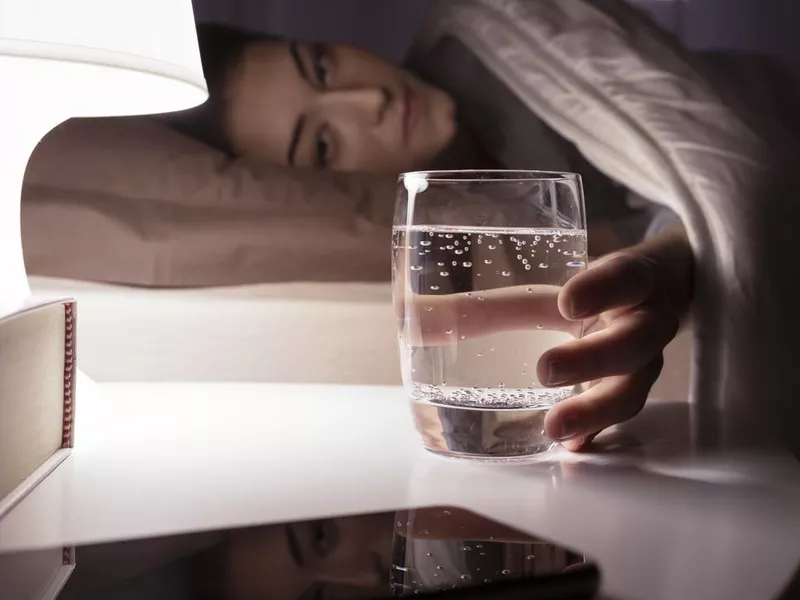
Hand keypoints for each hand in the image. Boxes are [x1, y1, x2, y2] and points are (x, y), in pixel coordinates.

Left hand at [396, 224, 692, 450]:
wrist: (653, 301)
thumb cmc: (588, 292)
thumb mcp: (547, 288)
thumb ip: (486, 305)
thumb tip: (412, 318)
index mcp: (631, 282)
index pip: (626, 276)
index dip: (602, 288)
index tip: (567, 301)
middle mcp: (644, 324)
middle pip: (634, 343)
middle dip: (592, 359)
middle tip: (546, 370)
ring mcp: (644, 365)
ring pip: (632, 389)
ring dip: (593, 410)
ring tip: (554, 427)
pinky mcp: (629, 395)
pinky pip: (619, 419)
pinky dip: (593, 432)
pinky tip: (568, 446)